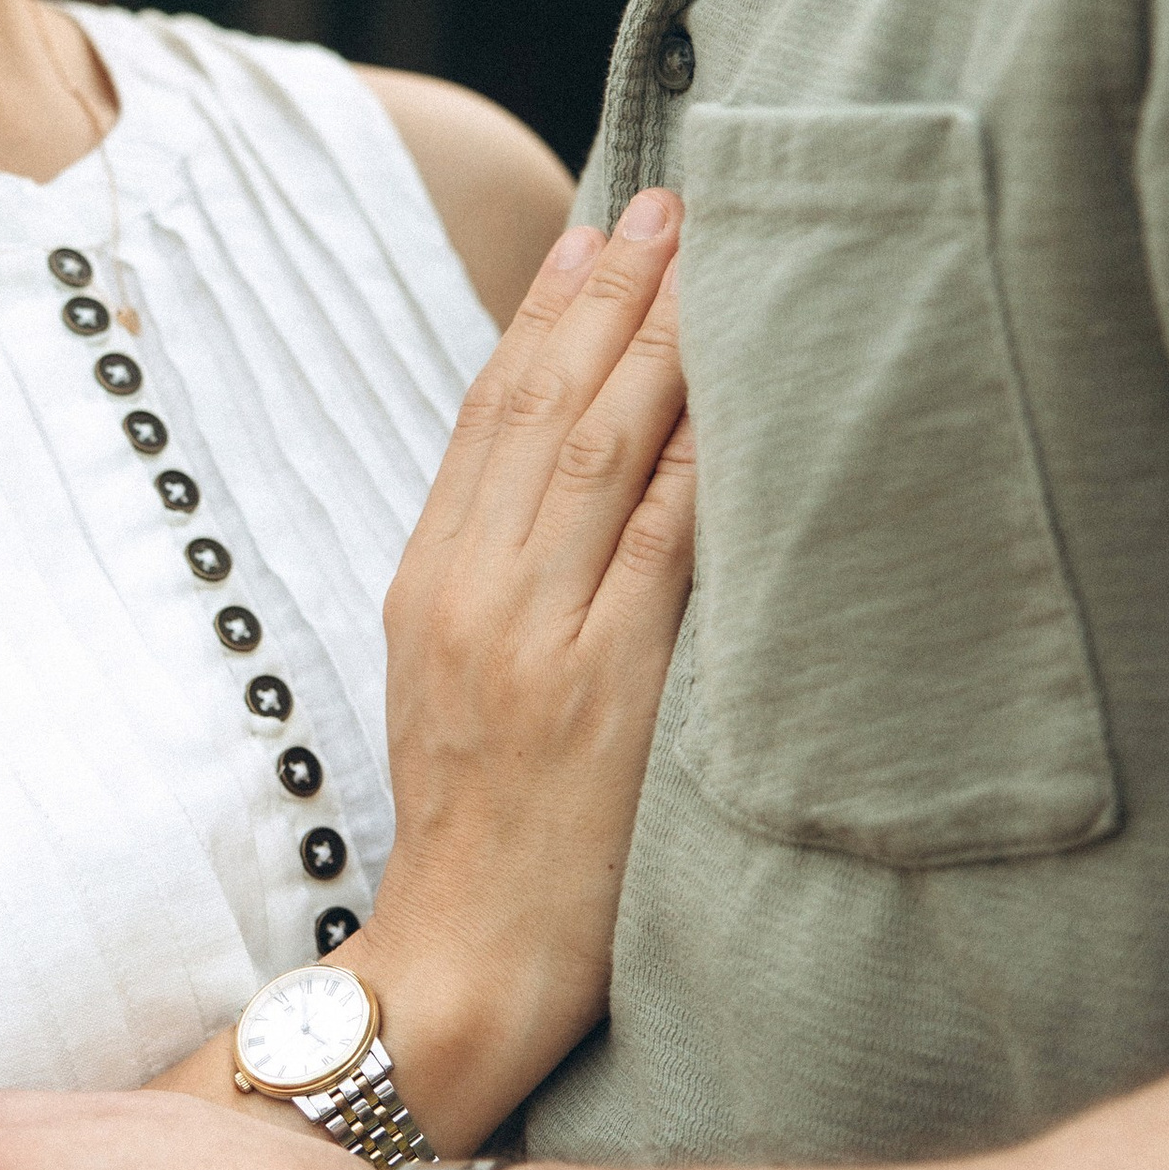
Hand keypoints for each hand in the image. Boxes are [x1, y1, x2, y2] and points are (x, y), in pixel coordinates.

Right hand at [350, 189, 691, 1142]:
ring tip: (709, 260)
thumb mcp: (452, 686)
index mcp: (429, 584)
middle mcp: (473, 595)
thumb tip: (565, 486)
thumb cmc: (479, 836)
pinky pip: (659, 546)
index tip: (602, 233)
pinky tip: (739, 396)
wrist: (462, 965)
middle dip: (612, 298)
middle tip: (674, 204)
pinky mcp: (602, 690)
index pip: (491, 418)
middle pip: (544, 411)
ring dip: (660, 346)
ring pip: (599, 454)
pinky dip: (700, 458)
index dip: (549, 315)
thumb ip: (499, 582)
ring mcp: (535, 638)